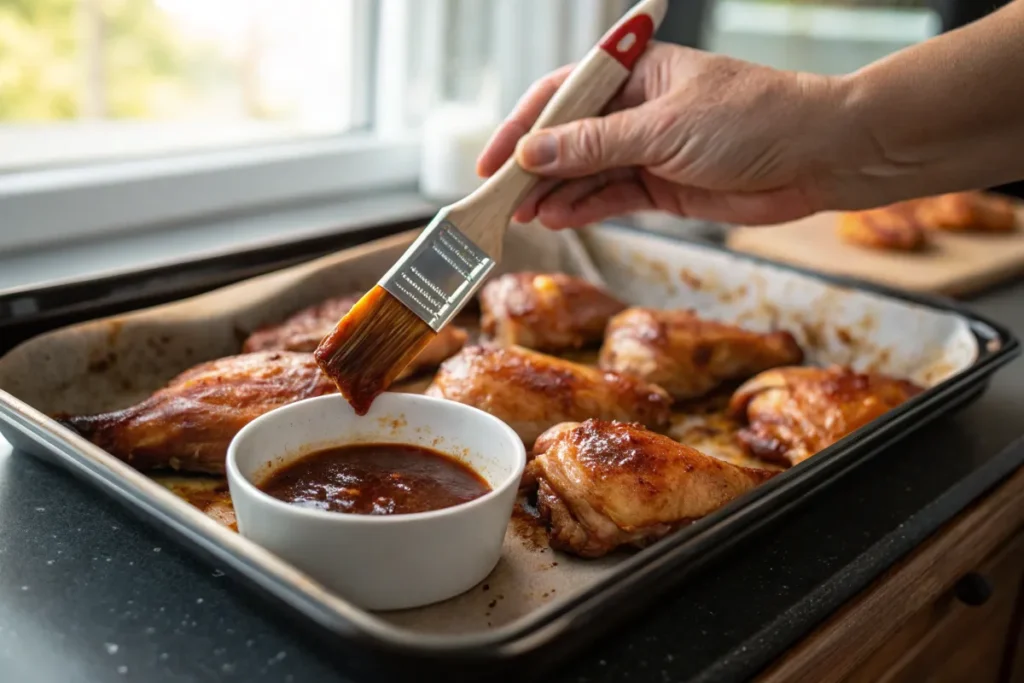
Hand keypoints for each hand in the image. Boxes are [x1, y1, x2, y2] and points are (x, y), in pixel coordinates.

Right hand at [477, 42, 872, 227]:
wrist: (818, 157)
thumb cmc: (753, 119)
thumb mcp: (664, 128)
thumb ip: (594, 145)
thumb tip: (532, 154)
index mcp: (635, 74)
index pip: (562, 95)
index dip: (523, 127)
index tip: (492, 160)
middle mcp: (636, 109)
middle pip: (567, 138)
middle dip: (533, 169)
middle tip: (501, 199)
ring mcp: (648, 149)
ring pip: (585, 172)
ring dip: (554, 194)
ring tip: (524, 215)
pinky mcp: (662, 185)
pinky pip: (611, 196)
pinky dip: (584, 208)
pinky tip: (558, 218)